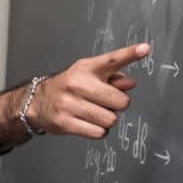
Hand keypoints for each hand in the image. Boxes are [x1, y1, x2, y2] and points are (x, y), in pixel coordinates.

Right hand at [29, 42, 147, 138]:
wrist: (37, 102)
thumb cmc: (69, 87)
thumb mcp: (89, 76)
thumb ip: (114, 78)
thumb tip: (131, 84)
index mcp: (86, 68)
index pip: (112, 60)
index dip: (129, 54)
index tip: (145, 49)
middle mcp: (77, 83)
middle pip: (120, 101)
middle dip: (117, 105)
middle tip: (104, 103)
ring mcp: (69, 103)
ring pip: (110, 120)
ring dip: (106, 120)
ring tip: (93, 113)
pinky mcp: (65, 122)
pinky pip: (99, 133)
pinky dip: (98, 131)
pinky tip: (88, 123)